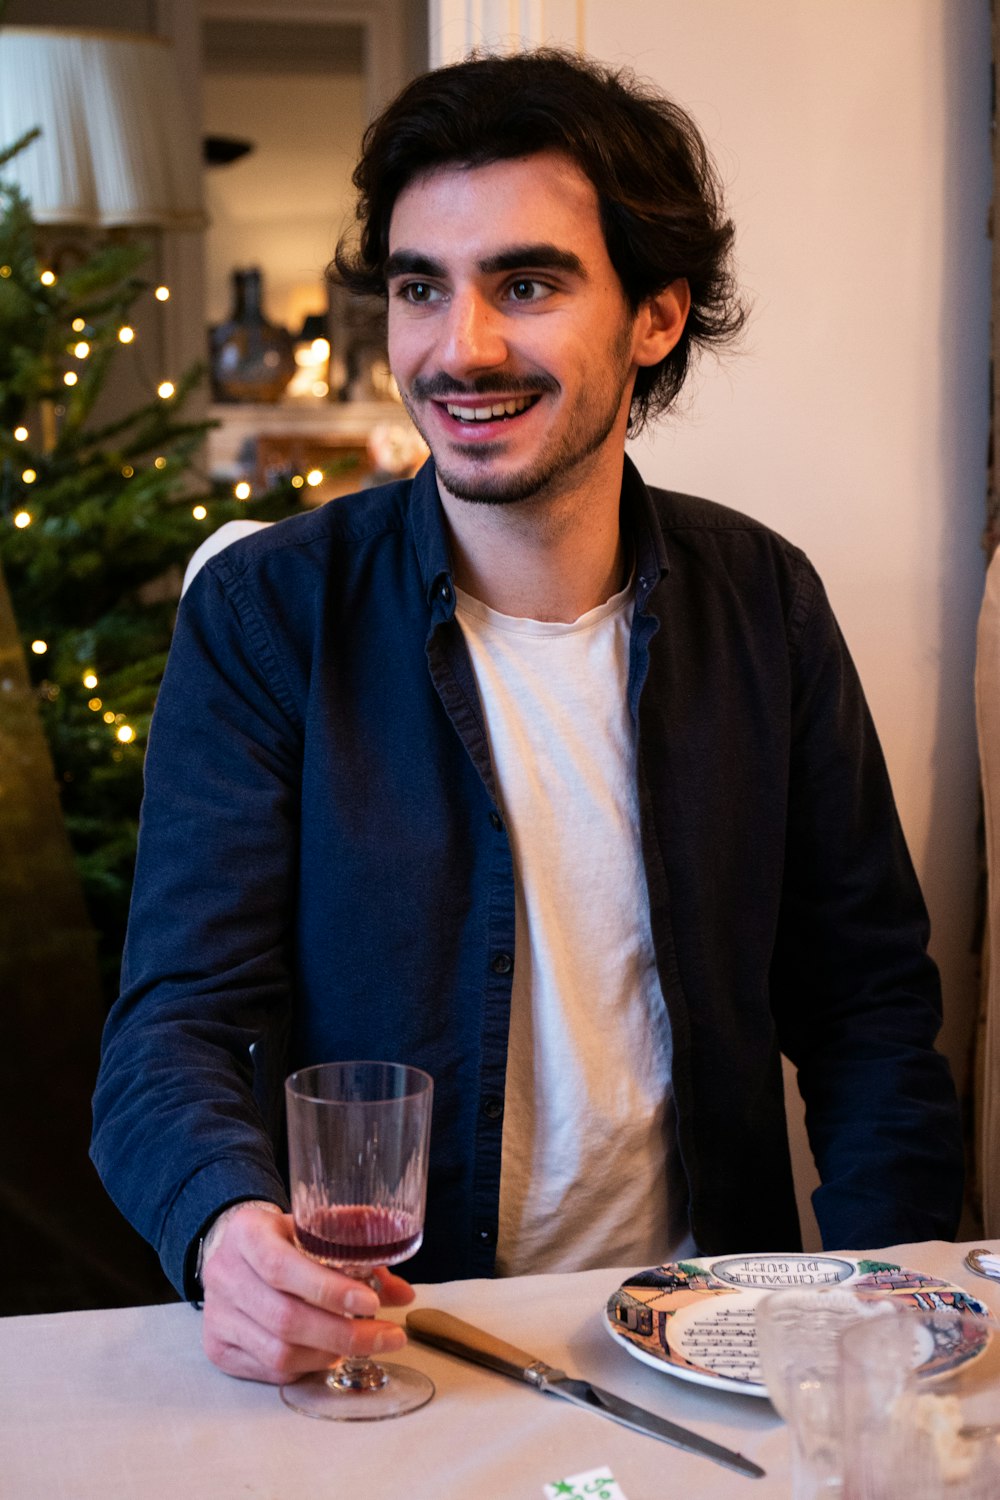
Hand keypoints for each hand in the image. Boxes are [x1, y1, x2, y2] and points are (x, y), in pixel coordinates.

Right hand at [200, 1203, 414, 1382]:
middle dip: (344, 1333)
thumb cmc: (284, 1239)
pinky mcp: (218, 1347)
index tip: (370, 1303)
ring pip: (278, 1352)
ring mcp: (217, 1315)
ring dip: (329, 1354)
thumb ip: (358, 1254)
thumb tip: (403, 1295)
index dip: (328, 1289)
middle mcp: (224, 1274)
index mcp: (247, 1233)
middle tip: (387, 1336)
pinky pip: (270, 1370)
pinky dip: (308, 1366)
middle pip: (285, 1318)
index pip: (282, 1267)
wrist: (234, 1252)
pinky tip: (330, 1353)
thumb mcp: (316, 1230)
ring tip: (362, 1345)